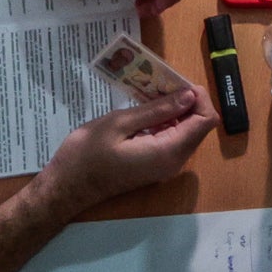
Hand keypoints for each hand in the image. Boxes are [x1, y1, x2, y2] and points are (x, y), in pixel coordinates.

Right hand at [34, 91, 211, 216]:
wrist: (66, 188)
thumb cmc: (86, 155)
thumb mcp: (119, 123)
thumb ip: (157, 110)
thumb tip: (190, 96)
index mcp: (168, 151)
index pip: (206, 120)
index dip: (198, 97)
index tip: (174, 82)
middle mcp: (174, 161)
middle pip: (198, 125)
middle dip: (186, 100)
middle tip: (159, 83)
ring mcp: (164, 165)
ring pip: (185, 131)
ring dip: (173, 109)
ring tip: (149, 92)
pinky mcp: (154, 165)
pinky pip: (170, 139)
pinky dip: (163, 121)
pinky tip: (144, 108)